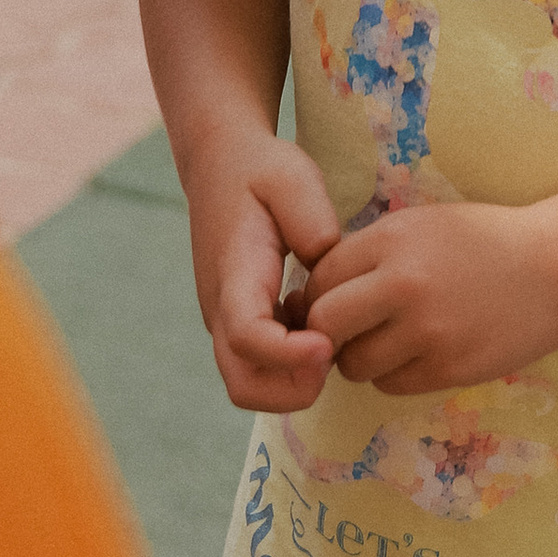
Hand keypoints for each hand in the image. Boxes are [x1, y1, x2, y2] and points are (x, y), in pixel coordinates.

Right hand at [187, 123, 344, 412]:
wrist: (221, 166)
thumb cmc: (261, 170)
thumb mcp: (291, 175)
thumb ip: (311, 217)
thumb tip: (324, 261)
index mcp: (235, 271)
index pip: (247, 336)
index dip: (287, 354)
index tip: (327, 344)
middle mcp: (222, 309)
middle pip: (244, 385)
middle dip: (293, 389)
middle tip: (336, 351)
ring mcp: (227, 322)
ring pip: (251, 385)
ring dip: (295, 380)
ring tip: (331, 334)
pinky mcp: (239, 326)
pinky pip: (261, 369)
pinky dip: (292, 367)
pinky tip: (320, 325)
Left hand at [301, 198, 557, 394]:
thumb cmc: (486, 242)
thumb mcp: (423, 225)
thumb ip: (371, 253)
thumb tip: (316, 291)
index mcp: (393, 239)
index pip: (320, 277)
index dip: (317, 294)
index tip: (330, 301)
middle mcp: (404, 284)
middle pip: (325, 324)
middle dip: (327, 332)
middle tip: (344, 332)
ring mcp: (428, 331)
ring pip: (354, 363)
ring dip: (360, 358)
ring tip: (386, 343)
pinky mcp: (449, 368)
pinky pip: (390, 385)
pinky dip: (394, 375)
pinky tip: (418, 354)